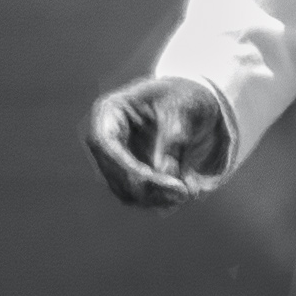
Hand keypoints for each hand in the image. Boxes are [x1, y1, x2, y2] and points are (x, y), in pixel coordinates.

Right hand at [86, 77, 231, 207]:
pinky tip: (185, 190)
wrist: (190, 100)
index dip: (128, 168)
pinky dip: (161, 199)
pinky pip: (139, 196)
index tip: (162, 181)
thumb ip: (173, 141)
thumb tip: (164, 174)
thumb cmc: (182, 96)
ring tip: (189, 190)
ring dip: (157, 198)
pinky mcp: (128, 175)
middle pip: (114, 173)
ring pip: (126, 192)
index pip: (105, 145)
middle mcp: (105, 138)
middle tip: (184, 192)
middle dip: (149, 189)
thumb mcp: (183, 110)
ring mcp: (114, 159)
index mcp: (110, 112)